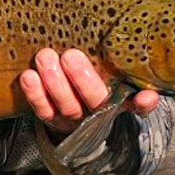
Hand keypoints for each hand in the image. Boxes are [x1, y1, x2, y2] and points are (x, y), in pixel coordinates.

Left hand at [18, 48, 158, 133]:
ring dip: (55, 82)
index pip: (138, 106)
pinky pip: (44, 110)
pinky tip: (29, 76)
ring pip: (67, 106)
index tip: (145, 96)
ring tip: (45, 57)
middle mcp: (100, 114)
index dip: (142, 103)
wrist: (75, 111)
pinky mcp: (53, 119)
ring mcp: (75, 118)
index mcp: (121, 102)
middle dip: (82, 79)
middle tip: (70, 55)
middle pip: (96, 102)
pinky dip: (34, 94)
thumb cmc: (96, 83)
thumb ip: (125, 72)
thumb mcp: (113, 77)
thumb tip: (140, 73)